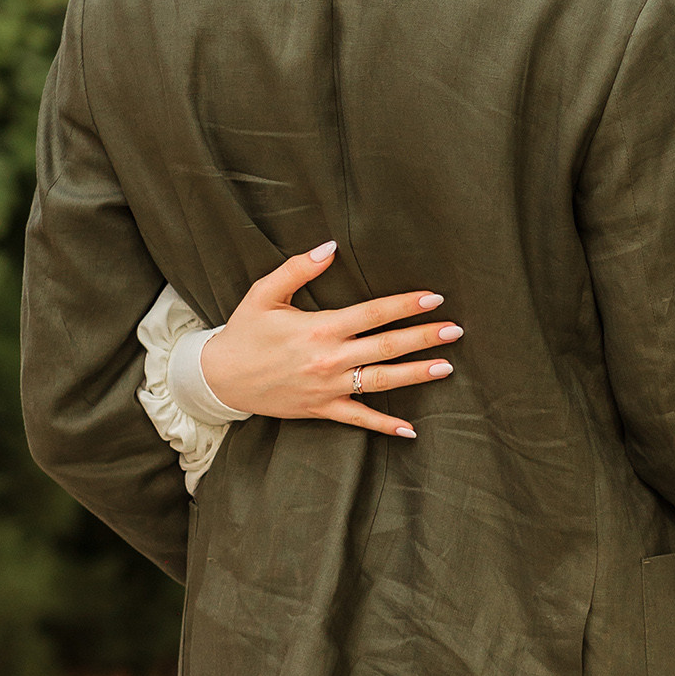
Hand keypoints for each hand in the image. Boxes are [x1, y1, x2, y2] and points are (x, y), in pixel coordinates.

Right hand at [200, 242, 460, 438]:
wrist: (219, 378)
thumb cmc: (244, 332)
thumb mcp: (264, 293)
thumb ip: (298, 268)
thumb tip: (331, 246)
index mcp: (320, 328)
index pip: (373, 313)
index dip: (405, 305)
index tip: (433, 298)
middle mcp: (329, 359)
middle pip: (386, 346)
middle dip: (423, 338)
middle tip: (455, 331)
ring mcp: (327, 387)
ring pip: (381, 381)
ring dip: (415, 375)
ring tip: (446, 368)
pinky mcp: (321, 409)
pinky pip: (358, 419)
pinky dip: (384, 425)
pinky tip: (410, 429)